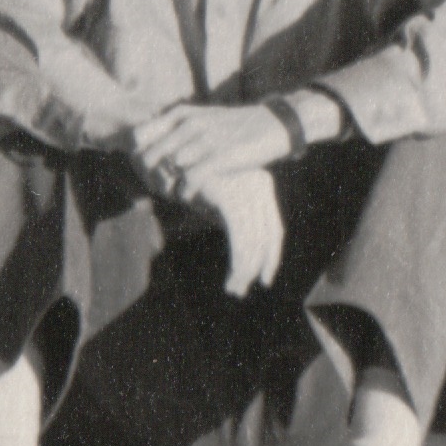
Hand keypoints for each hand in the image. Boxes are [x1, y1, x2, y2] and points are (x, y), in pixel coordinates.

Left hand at [127, 102, 300, 205]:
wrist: (272, 124)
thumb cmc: (235, 126)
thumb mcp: (202, 118)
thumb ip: (177, 129)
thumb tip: (153, 149)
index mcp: (180, 114)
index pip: (138, 137)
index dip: (137, 158)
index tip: (149, 172)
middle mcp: (187, 125)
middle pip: (147, 158)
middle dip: (150, 178)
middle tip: (163, 190)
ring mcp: (203, 140)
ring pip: (167, 170)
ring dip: (169, 188)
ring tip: (179, 194)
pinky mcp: (219, 157)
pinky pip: (188, 180)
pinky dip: (186, 193)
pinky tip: (193, 196)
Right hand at [190, 168, 286, 297]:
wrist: (171, 156)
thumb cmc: (194, 178)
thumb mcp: (218, 198)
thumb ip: (232, 217)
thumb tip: (241, 248)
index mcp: (263, 186)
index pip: (274, 229)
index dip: (272, 256)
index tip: (265, 278)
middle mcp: (261, 187)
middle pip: (269, 237)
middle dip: (259, 267)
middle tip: (243, 289)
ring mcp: (247, 192)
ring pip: (255, 242)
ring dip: (245, 270)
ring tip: (234, 289)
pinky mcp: (231, 199)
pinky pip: (242, 239)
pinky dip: (239, 263)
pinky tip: (233, 277)